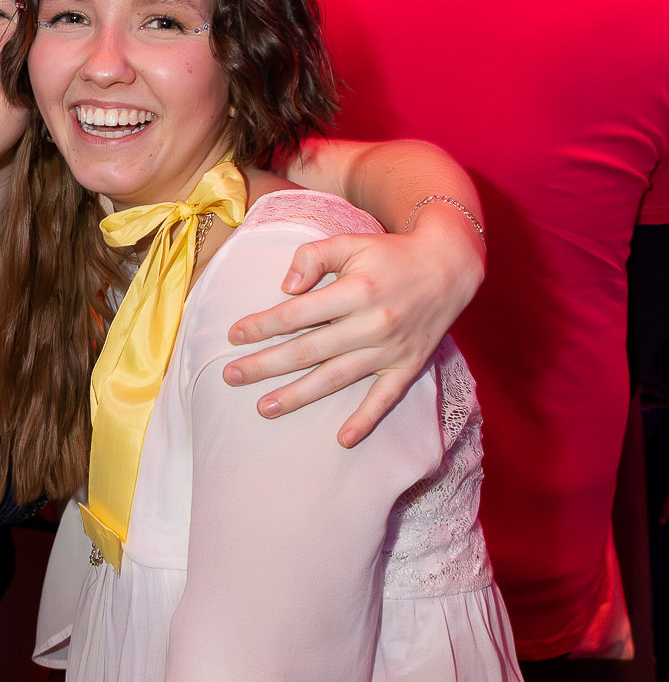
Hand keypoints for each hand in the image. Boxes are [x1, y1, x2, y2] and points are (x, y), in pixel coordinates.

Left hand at [222, 211, 483, 445]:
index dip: (264, 325)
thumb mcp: (352, 241)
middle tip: (232, 376)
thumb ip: (314, 256)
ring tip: (264, 408)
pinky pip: (385, 399)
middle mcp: (374, 323)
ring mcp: (392, 349)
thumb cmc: (391, 254)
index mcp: (357, 290)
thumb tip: (285, 289)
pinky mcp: (408, 366)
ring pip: (337, 378)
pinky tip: (342, 440)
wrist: (449, 267)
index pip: (299, 313)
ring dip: (299, 396)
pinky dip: (366, 420)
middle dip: (266, 365)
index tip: (234, 334)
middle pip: (310, 350)